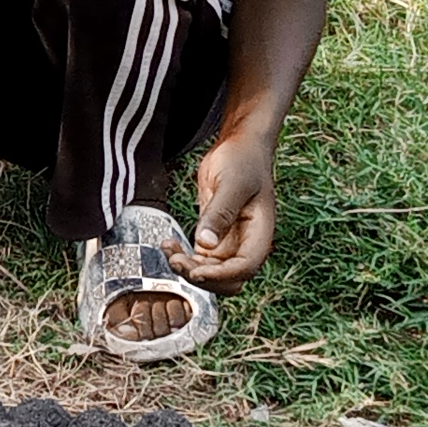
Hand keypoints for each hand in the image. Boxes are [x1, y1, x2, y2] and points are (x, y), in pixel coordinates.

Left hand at [175, 135, 276, 291]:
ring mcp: (230, 242)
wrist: (239, 147)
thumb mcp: (232, 183)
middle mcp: (246, 243)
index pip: (245, 267)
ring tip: (168, 249)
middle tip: (176, 260)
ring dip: (188, 268)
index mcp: (260, 232)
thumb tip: (206, 243)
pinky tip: (168, 244)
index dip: (221, 276)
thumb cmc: (243, 160)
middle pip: (228, 279)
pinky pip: (199, 259)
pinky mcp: (213, 236)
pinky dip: (184, 257)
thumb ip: (220, 213)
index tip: (196, 271)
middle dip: (202, 277)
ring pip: (211, 272)